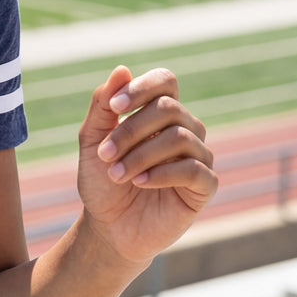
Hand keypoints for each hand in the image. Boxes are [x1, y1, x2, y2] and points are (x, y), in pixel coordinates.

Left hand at [76, 66, 217, 264]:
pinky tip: (139, 183)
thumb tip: (121, 69)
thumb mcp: (92, 140)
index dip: (143, 87)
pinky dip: (162, 173)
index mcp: (158, 114)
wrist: (108, 226)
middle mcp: (184, 129)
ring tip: (116, 174)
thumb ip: (102, 106)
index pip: (166, 80)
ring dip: (140, 155)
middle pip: (169, 108)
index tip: (114, 105)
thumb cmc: (101, 180)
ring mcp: (198, 157)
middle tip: (104, 154)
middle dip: (130, 130)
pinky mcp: (204, 186)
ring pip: (180, 138)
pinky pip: (195, 170)